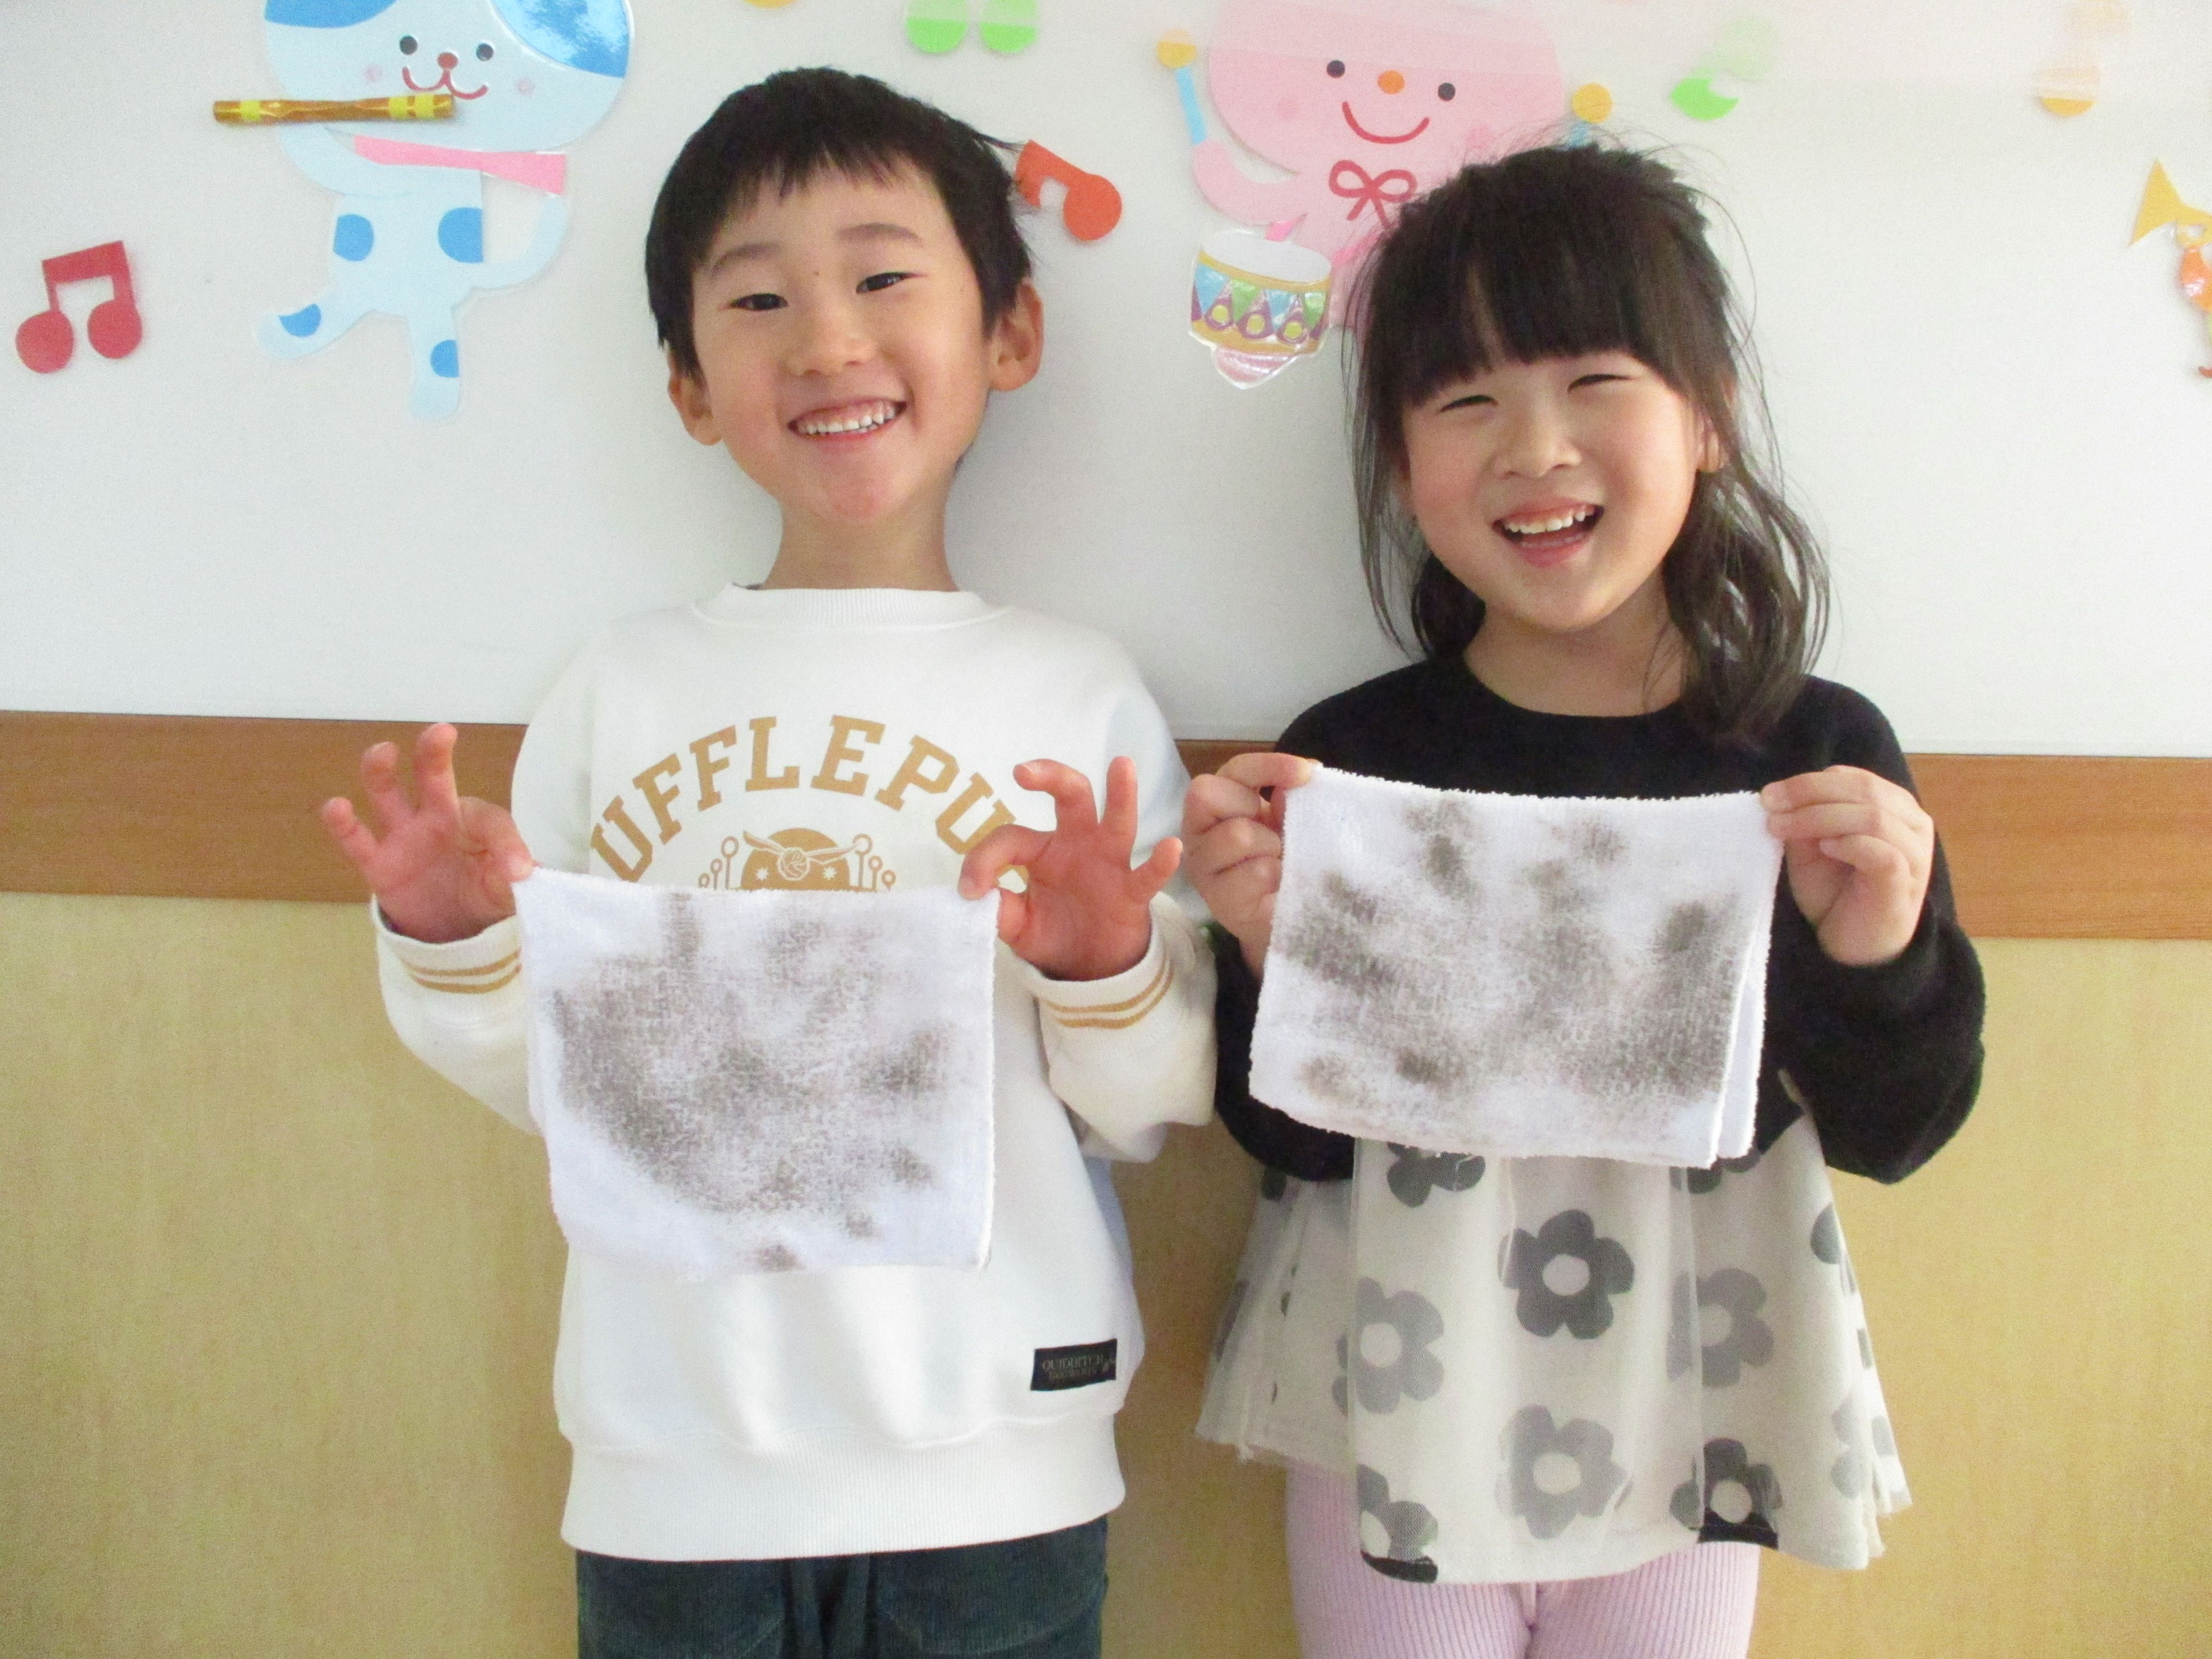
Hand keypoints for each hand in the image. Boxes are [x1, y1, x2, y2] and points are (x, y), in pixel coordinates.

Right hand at [319, 724, 533, 943]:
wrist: (451, 927)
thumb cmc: (483, 892)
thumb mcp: (506, 892)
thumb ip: (512, 880)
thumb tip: (524, 872)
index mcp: (475, 824)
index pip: (490, 821)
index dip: (507, 843)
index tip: (519, 872)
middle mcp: (437, 819)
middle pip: (433, 779)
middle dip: (434, 755)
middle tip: (441, 732)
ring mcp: (404, 837)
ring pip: (386, 794)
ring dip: (381, 772)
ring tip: (383, 752)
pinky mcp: (377, 863)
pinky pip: (356, 840)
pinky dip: (343, 824)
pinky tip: (336, 806)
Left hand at [957, 757, 1178, 980]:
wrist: (1089, 967)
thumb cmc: (1053, 931)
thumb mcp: (1017, 924)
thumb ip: (999, 910)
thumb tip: (978, 897)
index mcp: (1043, 848)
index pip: (1011, 839)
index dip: (984, 861)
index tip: (969, 890)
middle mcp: (1077, 844)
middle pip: (1071, 797)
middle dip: (1052, 777)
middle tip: (1024, 771)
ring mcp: (1108, 864)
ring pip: (1116, 822)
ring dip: (1120, 795)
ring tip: (1122, 765)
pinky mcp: (1132, 892)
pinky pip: (1147, 875)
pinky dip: (1160, 862)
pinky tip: (1170, 847)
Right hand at [1181, 751, 1315, 976]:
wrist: (1286, 915)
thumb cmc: (1284, 861)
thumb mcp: (1288, 822)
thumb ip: (1290, 798)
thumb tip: (1300, 778)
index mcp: (1219, 802)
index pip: (1234, 769)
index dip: (1268, 766)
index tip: (1307, 773)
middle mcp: (1198, 829)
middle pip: (1207, 794)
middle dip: (1251, 809)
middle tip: (1270, 834)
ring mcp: (1201, 864)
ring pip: (1236, 834)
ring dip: (1269, 846)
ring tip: (1275, 864)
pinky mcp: (1216, 897)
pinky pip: (1255, 872)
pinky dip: (1275, 877)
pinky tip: (1275, 887)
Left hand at [1761, 765, 1933, 966]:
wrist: (1853, 946)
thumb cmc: (1836, 892)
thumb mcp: (1811, 849)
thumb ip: (1805, 822)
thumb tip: (1782, 797)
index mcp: (1891, 806)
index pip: (1853, 779)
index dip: (1809, 782)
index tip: (1769, 795)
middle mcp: (1910, 823)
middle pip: (1864, 790)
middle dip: (1810, 793)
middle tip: (1771, 805)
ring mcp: (1913, 852)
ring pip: (1873, 816)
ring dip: (1821, 817)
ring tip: (1785, 829)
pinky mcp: (1905, 881)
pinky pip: (1883, 852)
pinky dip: (1850, 844)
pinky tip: (1825, 848)